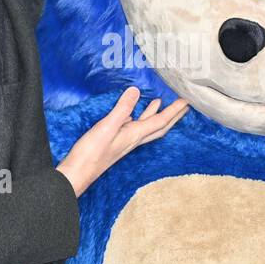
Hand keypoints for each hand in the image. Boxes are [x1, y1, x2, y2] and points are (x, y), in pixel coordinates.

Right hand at [55, 87, 188, 196]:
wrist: (77, 173)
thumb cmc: (92, 152)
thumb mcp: (107, 126)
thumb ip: (122, 109)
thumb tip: (136, 91)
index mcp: (135, 135)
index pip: (161, 121)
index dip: (174, 110)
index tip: (187, 101)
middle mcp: (134, 139)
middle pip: (159, 126)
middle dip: (173, 115)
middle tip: (184, 105)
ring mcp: (125, 141)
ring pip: (147, 127)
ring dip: (157, 115)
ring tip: (161, 103)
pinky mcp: (116, 141)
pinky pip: (134, 127)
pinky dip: (139, 118)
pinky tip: (134, 113)